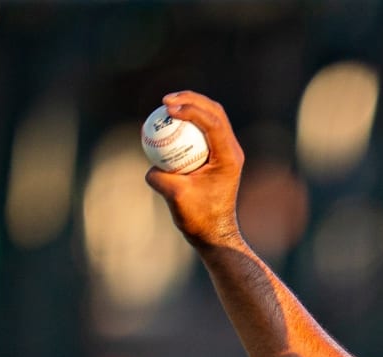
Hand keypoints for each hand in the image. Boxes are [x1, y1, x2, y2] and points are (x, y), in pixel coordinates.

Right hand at [144, 91, 245, 249]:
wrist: (215, 231)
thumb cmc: (199, 218)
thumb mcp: (176, 197)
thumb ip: (161, 178)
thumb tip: (151, 165)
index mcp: (228, 157)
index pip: (213, 123)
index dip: (191, 109)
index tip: (168, 108)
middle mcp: (231, 151)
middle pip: (215, 112)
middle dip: (191, 99)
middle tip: (166, 100)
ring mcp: (226, 151)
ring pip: (212, 117)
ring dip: (191, 106)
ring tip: (167, 104)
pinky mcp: (217, 155)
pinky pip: (203, 130)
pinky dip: (188, 122)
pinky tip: (168, 122)